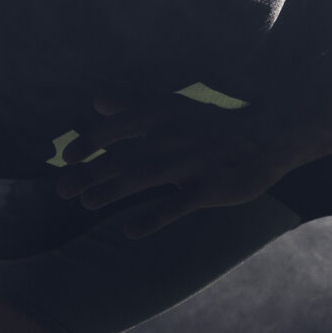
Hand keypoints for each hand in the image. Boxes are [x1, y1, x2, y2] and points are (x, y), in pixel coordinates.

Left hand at [52, 97, 304, 235]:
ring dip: (112, 191)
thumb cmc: (212, 124)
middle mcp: (174, 137)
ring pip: (144, 178)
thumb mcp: (173, 108)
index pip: (118, 127)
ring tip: (86, 204)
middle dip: (91, 173)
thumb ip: (132, 107)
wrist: (268, 137)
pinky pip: (177, 206)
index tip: (68, 157)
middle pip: (124, 156)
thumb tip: (97, 101)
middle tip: (63, 189)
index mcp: (164, 116)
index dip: (90, 141)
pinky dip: (152, 218)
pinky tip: (129, 231)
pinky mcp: (210, 188)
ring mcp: (192, 164)